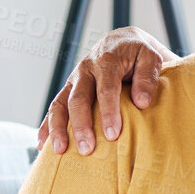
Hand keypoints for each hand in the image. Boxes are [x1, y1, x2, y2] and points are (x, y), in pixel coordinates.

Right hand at [37, 28, 176, 155]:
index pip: (106, 88)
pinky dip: (47, 126)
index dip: (109, 112)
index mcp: (107, 60)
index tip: (113, 135)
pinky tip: (43, 145)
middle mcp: (86, 69)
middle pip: (79, 98)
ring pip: (60, 103)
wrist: (122, 43)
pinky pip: (54, 108)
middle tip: (87, 149)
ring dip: (58, 128)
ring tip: (60, 150)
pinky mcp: (69, 90)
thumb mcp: (151, 58)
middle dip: (81, 125)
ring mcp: (74, 80)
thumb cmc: (139, 55)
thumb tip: (141, 102)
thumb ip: (148, 77)